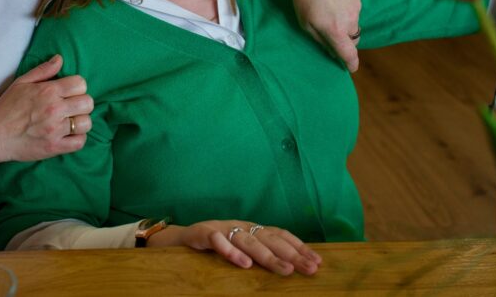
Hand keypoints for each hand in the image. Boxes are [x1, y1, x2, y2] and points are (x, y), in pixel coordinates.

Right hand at [0, 55, 93, 162]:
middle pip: (87, 103)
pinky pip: (80, 142)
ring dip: (80, 122)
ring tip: (70, 122)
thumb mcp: (22, 82)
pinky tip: (68, 135)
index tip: (70, 93)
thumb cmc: (7, 107)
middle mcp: (54, 109)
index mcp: (48, 91)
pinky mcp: (55, 147)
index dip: (77, 87)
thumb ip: (43, 70)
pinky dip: (77, 138)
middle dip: (81, 103)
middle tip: (71, 108)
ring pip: (86, 123)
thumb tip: (60, 58)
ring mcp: (55, 130)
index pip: (80, 83)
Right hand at [151, 220, 320, 274]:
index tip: (317, 262)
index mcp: (251, 229)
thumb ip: (260, 252)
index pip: (280, 235)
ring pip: (247, 241)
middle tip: (308, 269)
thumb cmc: (214, 245)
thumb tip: (292, 265)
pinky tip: (244, 264)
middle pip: (269, 238)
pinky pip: (218, 242)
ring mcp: (222, 228)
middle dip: (291, 254)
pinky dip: (231, 251)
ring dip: (268, 255)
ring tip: (284, 269)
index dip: (299, 247)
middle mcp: (240, 226)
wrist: (179, 237)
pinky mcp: (203, 234)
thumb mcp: (240, 247)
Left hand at [287, 0, 361, 71]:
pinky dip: (346, 9)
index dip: (351, 63)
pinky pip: (354, 9)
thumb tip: (332, 52)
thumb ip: (320, 40)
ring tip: (327, 9)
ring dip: (344, 23)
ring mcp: (356, 7)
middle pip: (352, 39)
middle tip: (329, 32)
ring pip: (354, 23)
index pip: (349, 53)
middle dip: (344, 40)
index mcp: (336, 30)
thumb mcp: (305, 23)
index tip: (350, 68)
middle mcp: (350, 20)